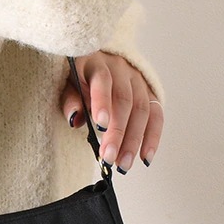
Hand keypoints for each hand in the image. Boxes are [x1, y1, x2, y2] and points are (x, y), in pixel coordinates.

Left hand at [59, 51, 162, 172]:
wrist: (96, 59)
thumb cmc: (78, 76)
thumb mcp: (66, 83)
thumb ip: (70, 99)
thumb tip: (74, 119)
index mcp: (97, 63)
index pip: (102, 81)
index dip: (102, 103)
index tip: (100, 126)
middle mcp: (121, 69)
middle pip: (124, 101)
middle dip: (118, 133)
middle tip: (109, 157)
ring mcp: (138, 80)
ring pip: (142, 110)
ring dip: (134, 141)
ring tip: (124, 164)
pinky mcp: (149, 92)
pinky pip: (156, 115)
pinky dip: (152, 138)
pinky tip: (146, 157)